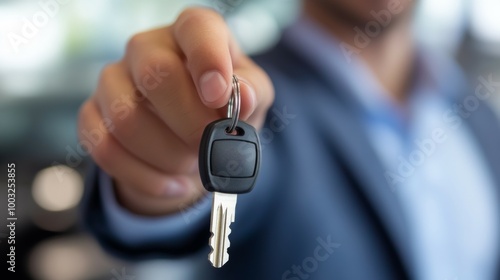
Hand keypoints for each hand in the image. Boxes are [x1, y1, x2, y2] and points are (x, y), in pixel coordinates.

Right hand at [78, 7, 273, 215]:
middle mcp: (147, 47)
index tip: (218, 97)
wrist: (189, 140)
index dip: (208, 60)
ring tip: (194, 165)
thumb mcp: (251, 97)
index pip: (196, 27)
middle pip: (156, 75)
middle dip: (191, 125)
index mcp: (192, 33)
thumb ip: (253, 92)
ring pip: (127, 119)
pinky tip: (175, 184)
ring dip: (169, 157)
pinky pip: (105, 149)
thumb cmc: (223, 110)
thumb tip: (244, 96)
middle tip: (209, 148)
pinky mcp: (91, 114)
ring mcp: (113, 79)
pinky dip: (147, 178)